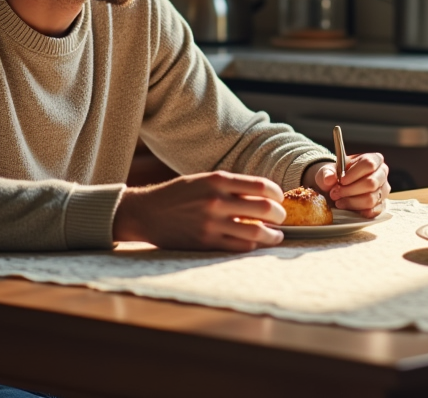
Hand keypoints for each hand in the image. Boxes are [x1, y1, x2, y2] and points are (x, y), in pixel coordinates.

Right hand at [114, 171, 285, 251]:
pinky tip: (257, 243)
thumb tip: (262, 195)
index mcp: (217, 180)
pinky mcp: (206, 242)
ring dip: (272, 235)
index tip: (279, 198)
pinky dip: (254, 245)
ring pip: (256, 232)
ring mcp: (212, 223)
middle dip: (279, 215)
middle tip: (281, 217)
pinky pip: (239, 247)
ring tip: (276, 235)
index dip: (276, 193)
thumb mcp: (204, 180)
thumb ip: (231, 186)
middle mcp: (216, 201)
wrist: (146, 213)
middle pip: (263, 209)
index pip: (260, 186)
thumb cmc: (177, 194)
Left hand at [304, 153, 390, 217]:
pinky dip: (360, 211)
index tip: (341, 181)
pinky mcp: (381, 205)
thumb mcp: (329, 170)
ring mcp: (383, 190)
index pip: (369, 164)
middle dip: (350, 190)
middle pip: (371, 183)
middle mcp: (382, 174)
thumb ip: (327, 173)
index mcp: (374, 159)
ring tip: (339, 201)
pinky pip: (373, 211)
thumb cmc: (338, 175)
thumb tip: (329, 179)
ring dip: (352, 202)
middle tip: (335, 193)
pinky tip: (350, 209)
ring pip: (371, 199)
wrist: (339, 186)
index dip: (354, 174)